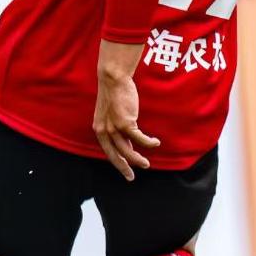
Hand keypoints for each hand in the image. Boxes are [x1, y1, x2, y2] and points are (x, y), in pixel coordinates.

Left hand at [94, 44, 160, 180]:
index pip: (107, 151)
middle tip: (131, 177)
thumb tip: (129, 141)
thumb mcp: (113, 114)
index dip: (116, 162)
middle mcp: (104, 130)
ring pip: (127, 150)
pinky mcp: (125, 122)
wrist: (113, 78)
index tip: (124, 171)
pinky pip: (139, 139)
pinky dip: (148, 143)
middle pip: (114, 155)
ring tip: (147, 164)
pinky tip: (155, 143)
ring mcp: (114, 127)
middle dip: (123, 167)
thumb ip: (119, 128)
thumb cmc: (115, 94)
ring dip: (138, 159)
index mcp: (99, 128)